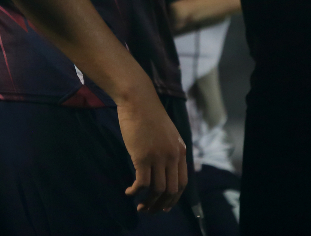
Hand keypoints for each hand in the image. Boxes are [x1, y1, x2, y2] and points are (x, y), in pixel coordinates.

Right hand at [117, 90, 187, 212]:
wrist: (138, 99)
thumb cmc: (149, 114)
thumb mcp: (168, 133)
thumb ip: (170, 150)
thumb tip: (165, 168)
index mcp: (180, 151)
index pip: (182, 183)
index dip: (174, 199)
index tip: (165, 206)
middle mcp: (172, 156)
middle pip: (171, 190)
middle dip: (161, 205)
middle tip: (150, 210)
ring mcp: (158, 157)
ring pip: (157, 190)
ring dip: (148, 202)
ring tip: (139, 206)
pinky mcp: (142, 157)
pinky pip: (141, 183)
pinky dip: (135, 191)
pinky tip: (128, 192)